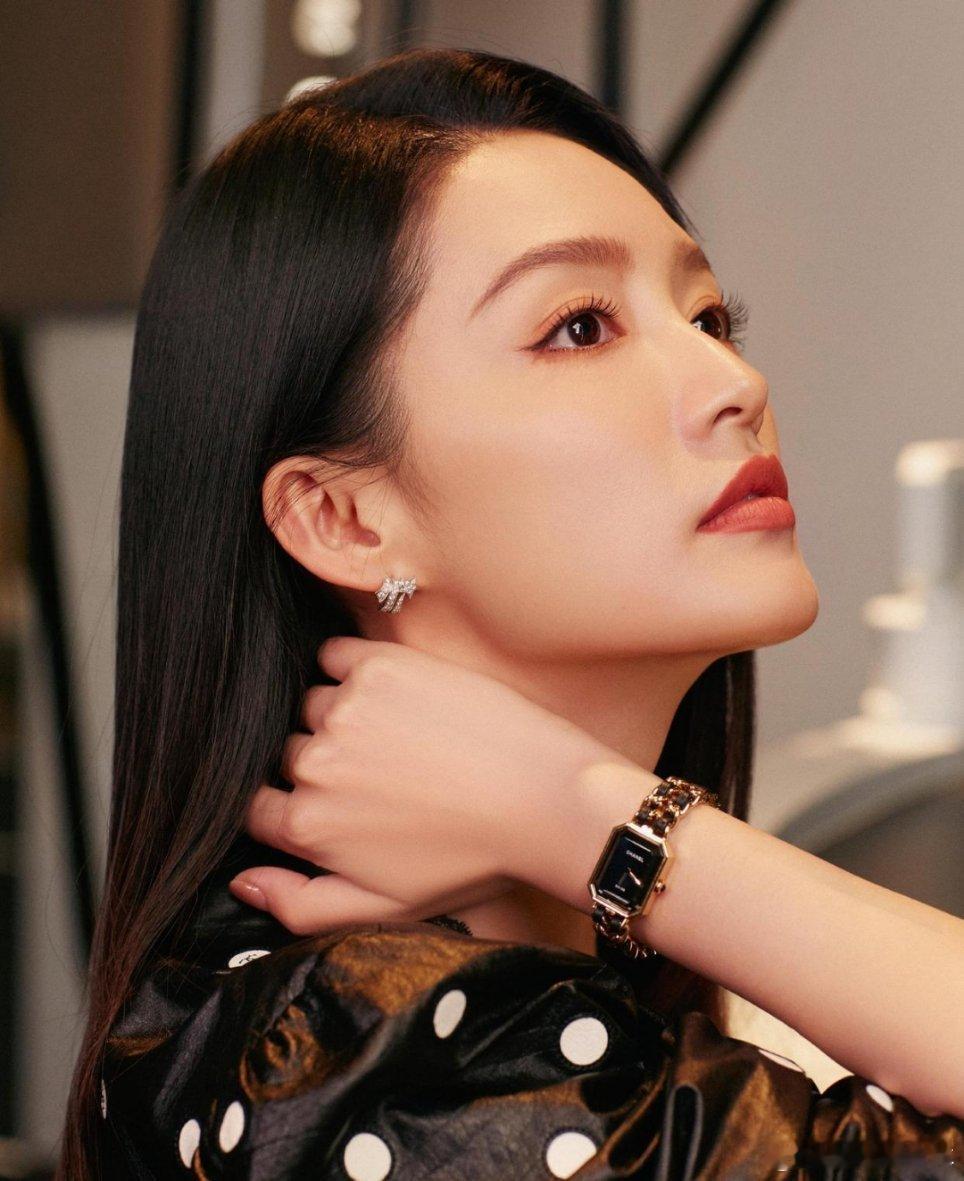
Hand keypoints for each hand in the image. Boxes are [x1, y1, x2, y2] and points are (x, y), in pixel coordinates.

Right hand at [229, 635, 632, 932]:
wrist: (545, 799)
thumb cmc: (472, 860)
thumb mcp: (386, 908)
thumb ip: (300, 903)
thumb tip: (240, 880)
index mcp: (309, 826)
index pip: (258, 807)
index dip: (288, 806)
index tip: (333, 803)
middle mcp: (316, 764)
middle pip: (286, 755)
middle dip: (321, 765)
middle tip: (379, 773)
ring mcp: (347, 709)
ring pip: (310, 706)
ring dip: (338, 719)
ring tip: (393, 736)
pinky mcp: (380, 665)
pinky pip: (332, 656)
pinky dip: (345, 669)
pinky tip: (385, 692)